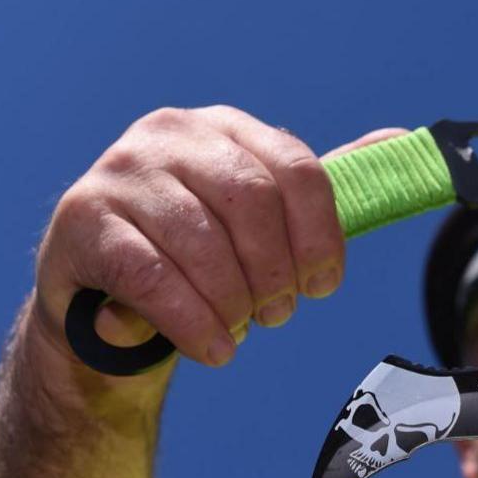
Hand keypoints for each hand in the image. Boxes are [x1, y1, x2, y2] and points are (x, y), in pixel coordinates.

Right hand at [33, 105, 403, 370]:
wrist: (106, 303)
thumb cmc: (198, 256)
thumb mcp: (260, 220)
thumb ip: (316, 189)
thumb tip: (397, 142)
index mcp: (224, 129)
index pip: (295, 169)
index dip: (321, 236)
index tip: (323, 287)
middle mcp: (169, 134)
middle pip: (252, 202)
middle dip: (275, 272)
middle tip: (277, 314)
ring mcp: (119, 172)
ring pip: (202, 243)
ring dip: (233, 302)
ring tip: (239, 329)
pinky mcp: (80, 221)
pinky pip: (152, 278)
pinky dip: (193, 323)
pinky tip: (214, 348)